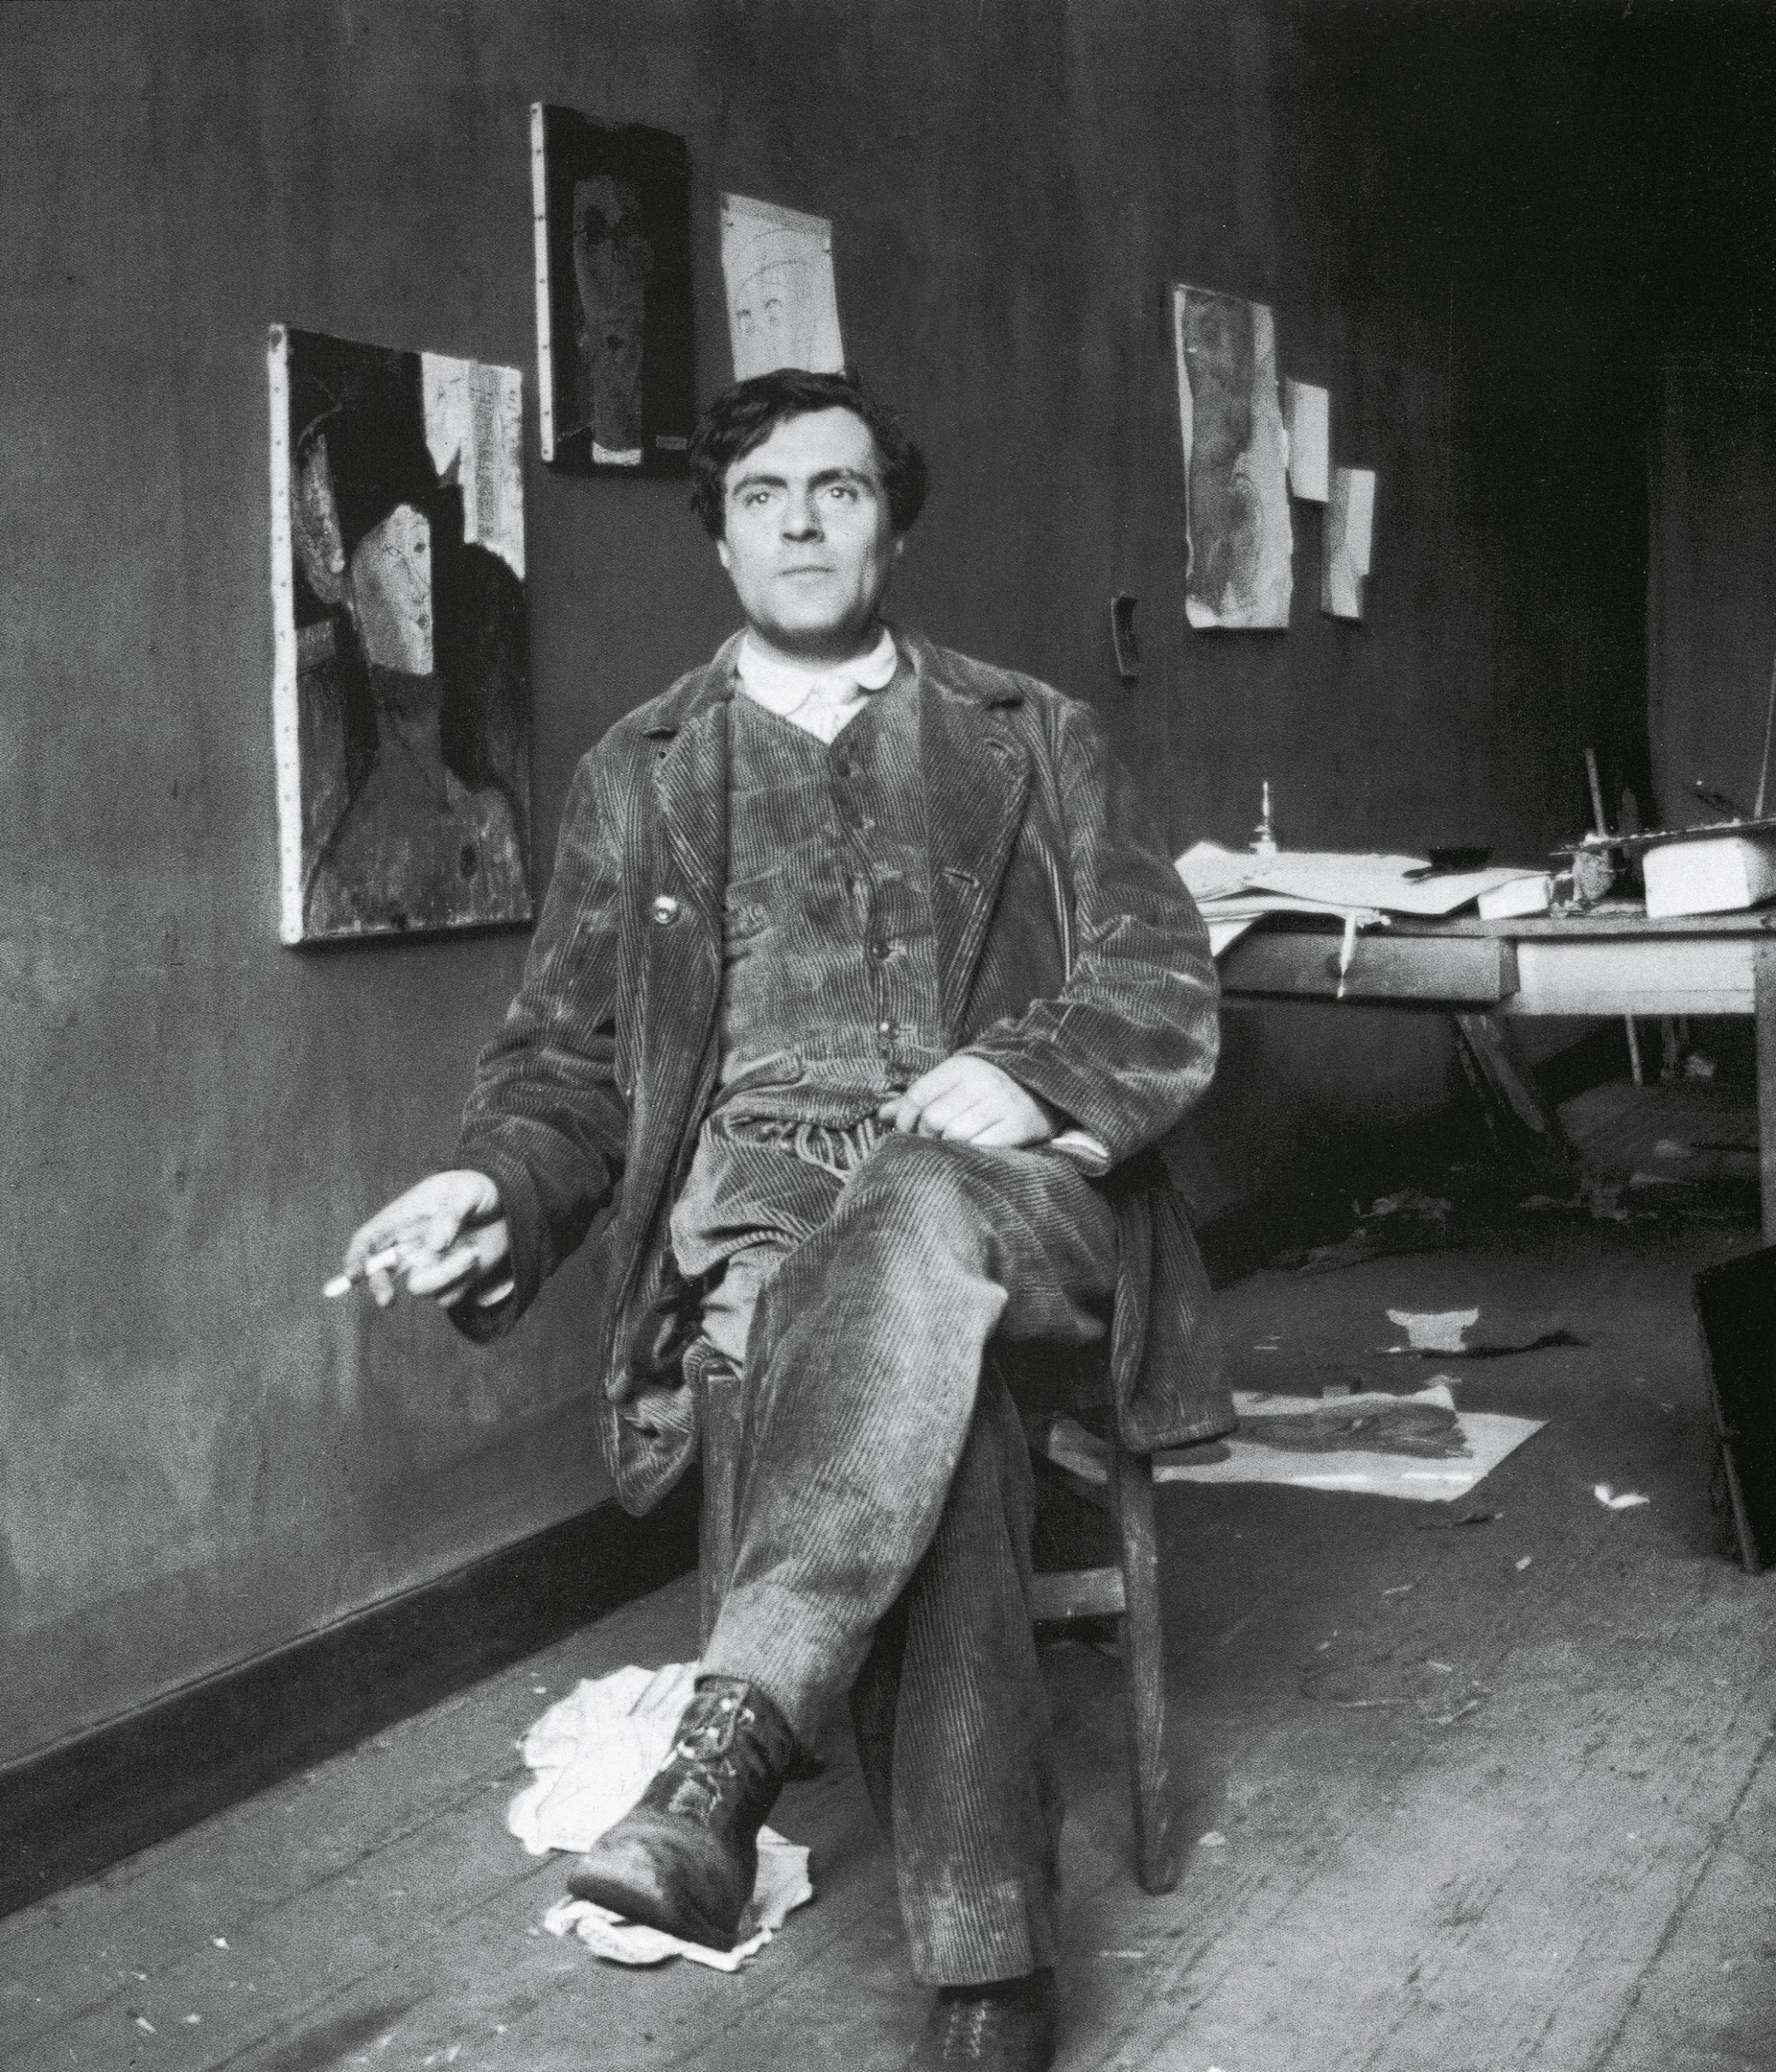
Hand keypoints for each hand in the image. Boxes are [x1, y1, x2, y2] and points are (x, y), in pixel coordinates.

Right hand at [335, 1170, 511, 1310]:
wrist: (511, 1206)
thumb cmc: (480, 1189)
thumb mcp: (467, 1192)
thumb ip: (450, 1215)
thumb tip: (434, 1245)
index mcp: (403, 1219)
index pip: (369, 1240)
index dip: (355, 1258)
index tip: (354, 1275)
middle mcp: (411, 1246)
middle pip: (381, 1273)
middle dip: (379, 1286)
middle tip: (387, 1298)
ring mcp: (430, 1265)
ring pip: (420, 1287)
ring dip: (445, 1275)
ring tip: (472, 1252)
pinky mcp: (451, 1280)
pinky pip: (447, 1296)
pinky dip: (461, 1284)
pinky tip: (476, 1261)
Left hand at [878, 1056, 1056, 1147]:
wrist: (1045, 1084)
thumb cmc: (989, 1085)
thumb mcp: (955, 1081)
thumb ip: (920, 1097)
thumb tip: (882, 1115)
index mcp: (961, 1066)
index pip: (918, 1095)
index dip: (905, 1118)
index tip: (906, 1130)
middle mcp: (981, 1082)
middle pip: (933, 1118)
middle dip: (925, 1136)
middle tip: (930, 1142)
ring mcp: (1001, 1104)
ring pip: (954, 1135)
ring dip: (947, 1147)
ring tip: (950, 1147)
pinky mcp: (1018, 1126)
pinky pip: (982, 1147)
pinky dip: (971, 1153)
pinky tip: (971, 1151)